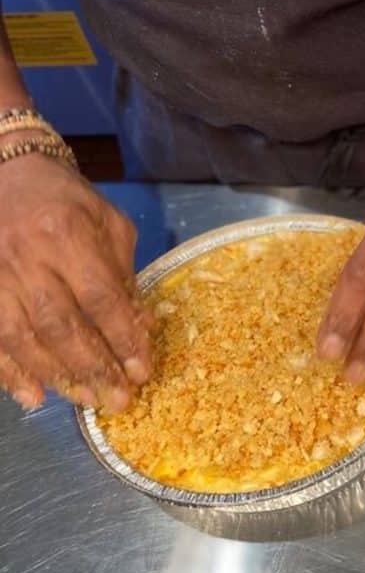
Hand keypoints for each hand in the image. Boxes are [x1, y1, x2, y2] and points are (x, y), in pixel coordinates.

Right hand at [0, 152, 151, 411]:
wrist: (4, 172)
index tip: (142, 370)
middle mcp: (24, 255)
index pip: (100, 298)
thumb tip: (137, 327)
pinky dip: (9, 371)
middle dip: (93, 367)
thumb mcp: (107, 222)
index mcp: (66, 233)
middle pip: (60, 324)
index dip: (122, 338)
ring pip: (21, 337)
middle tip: (117, 400)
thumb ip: (121, 272)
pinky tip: (31, 395)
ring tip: (85, 400)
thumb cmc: (65, 199)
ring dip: (55, 375)